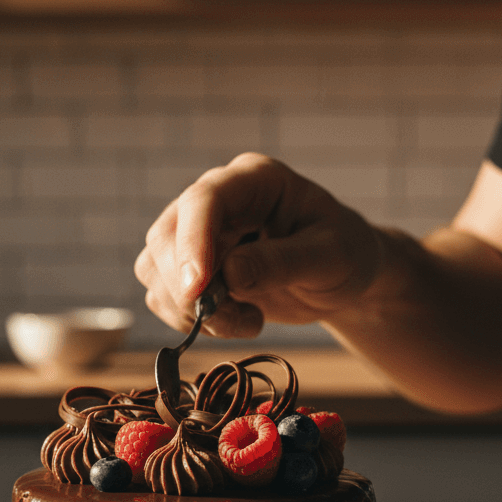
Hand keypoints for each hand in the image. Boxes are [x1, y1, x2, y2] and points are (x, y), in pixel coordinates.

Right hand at [134, 153, 383, 337]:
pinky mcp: (188, 267)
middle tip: (240, 319)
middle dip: (191, 289)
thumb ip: (285, 262)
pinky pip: (162, 295)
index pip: (205, 200)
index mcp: (254, 180)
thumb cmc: (346, 256)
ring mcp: (197, 232)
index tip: (198, 290)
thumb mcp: (332, 258)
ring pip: (156, 269)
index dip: (193, 243)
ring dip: (191, 310)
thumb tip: (230, 275)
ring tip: (247, 320)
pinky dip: (189, 320)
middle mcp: (217, 199)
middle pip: (167, 236)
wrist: (342, 278)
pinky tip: (235, 320)